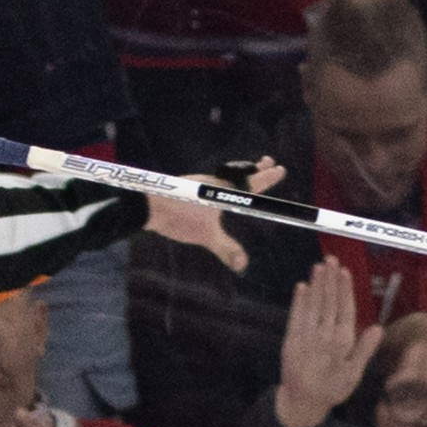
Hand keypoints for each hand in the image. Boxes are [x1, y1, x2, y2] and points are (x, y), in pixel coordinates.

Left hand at [147, 156, 283, 273]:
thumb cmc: (177, 216)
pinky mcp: (188, 190)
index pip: (251, 183)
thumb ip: (225, 249)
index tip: (280, 169)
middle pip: (239, 175)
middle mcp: (212, 183)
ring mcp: (199, 185)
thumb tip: (243, 265)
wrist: (146, 205)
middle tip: (268, 161)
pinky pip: (212, 184)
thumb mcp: (205, 236)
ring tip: (246, 179)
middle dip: (255, 170)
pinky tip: (215, 194)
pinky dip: (222, 184)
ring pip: (224, 178)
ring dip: (238, 177)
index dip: (267, 178)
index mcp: (222, 191)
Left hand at [272, 256, 380, 426]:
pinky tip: (302, 286)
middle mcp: (324, 336)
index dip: (345, 290)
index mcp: (342, 343)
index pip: (345, 310)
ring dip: (316, 284)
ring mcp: (306, 336)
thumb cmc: (332, 389)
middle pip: (328, 302)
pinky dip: (299, 300)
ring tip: (319, 266)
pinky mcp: (291, 339)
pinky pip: (296, 316)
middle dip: (330, 280)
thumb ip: (365, 350)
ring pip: (313, 305)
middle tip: (331, 259)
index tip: (345, 272)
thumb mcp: (354, 374)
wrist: (302, 403)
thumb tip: (378, 328)